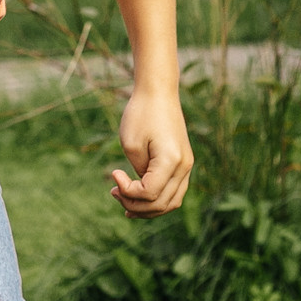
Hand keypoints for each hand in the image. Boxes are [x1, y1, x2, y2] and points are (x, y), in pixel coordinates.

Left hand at [110, 88, 192, 217]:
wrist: (158, 92)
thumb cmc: (140, 114)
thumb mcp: (131, 144)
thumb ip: (137, 173)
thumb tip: (141, 192)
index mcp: (171, 161)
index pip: (150, 193)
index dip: (128, 192)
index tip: (114, 173)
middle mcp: (184, 167)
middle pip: (162, 203)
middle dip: (135, 205)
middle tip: (114, 193)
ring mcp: (186, 166)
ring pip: (171, 202)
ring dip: (148, 208)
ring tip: (124, 203)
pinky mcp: (183, 163)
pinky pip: (173, 191)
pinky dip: (157, 198)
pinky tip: (139, 198)